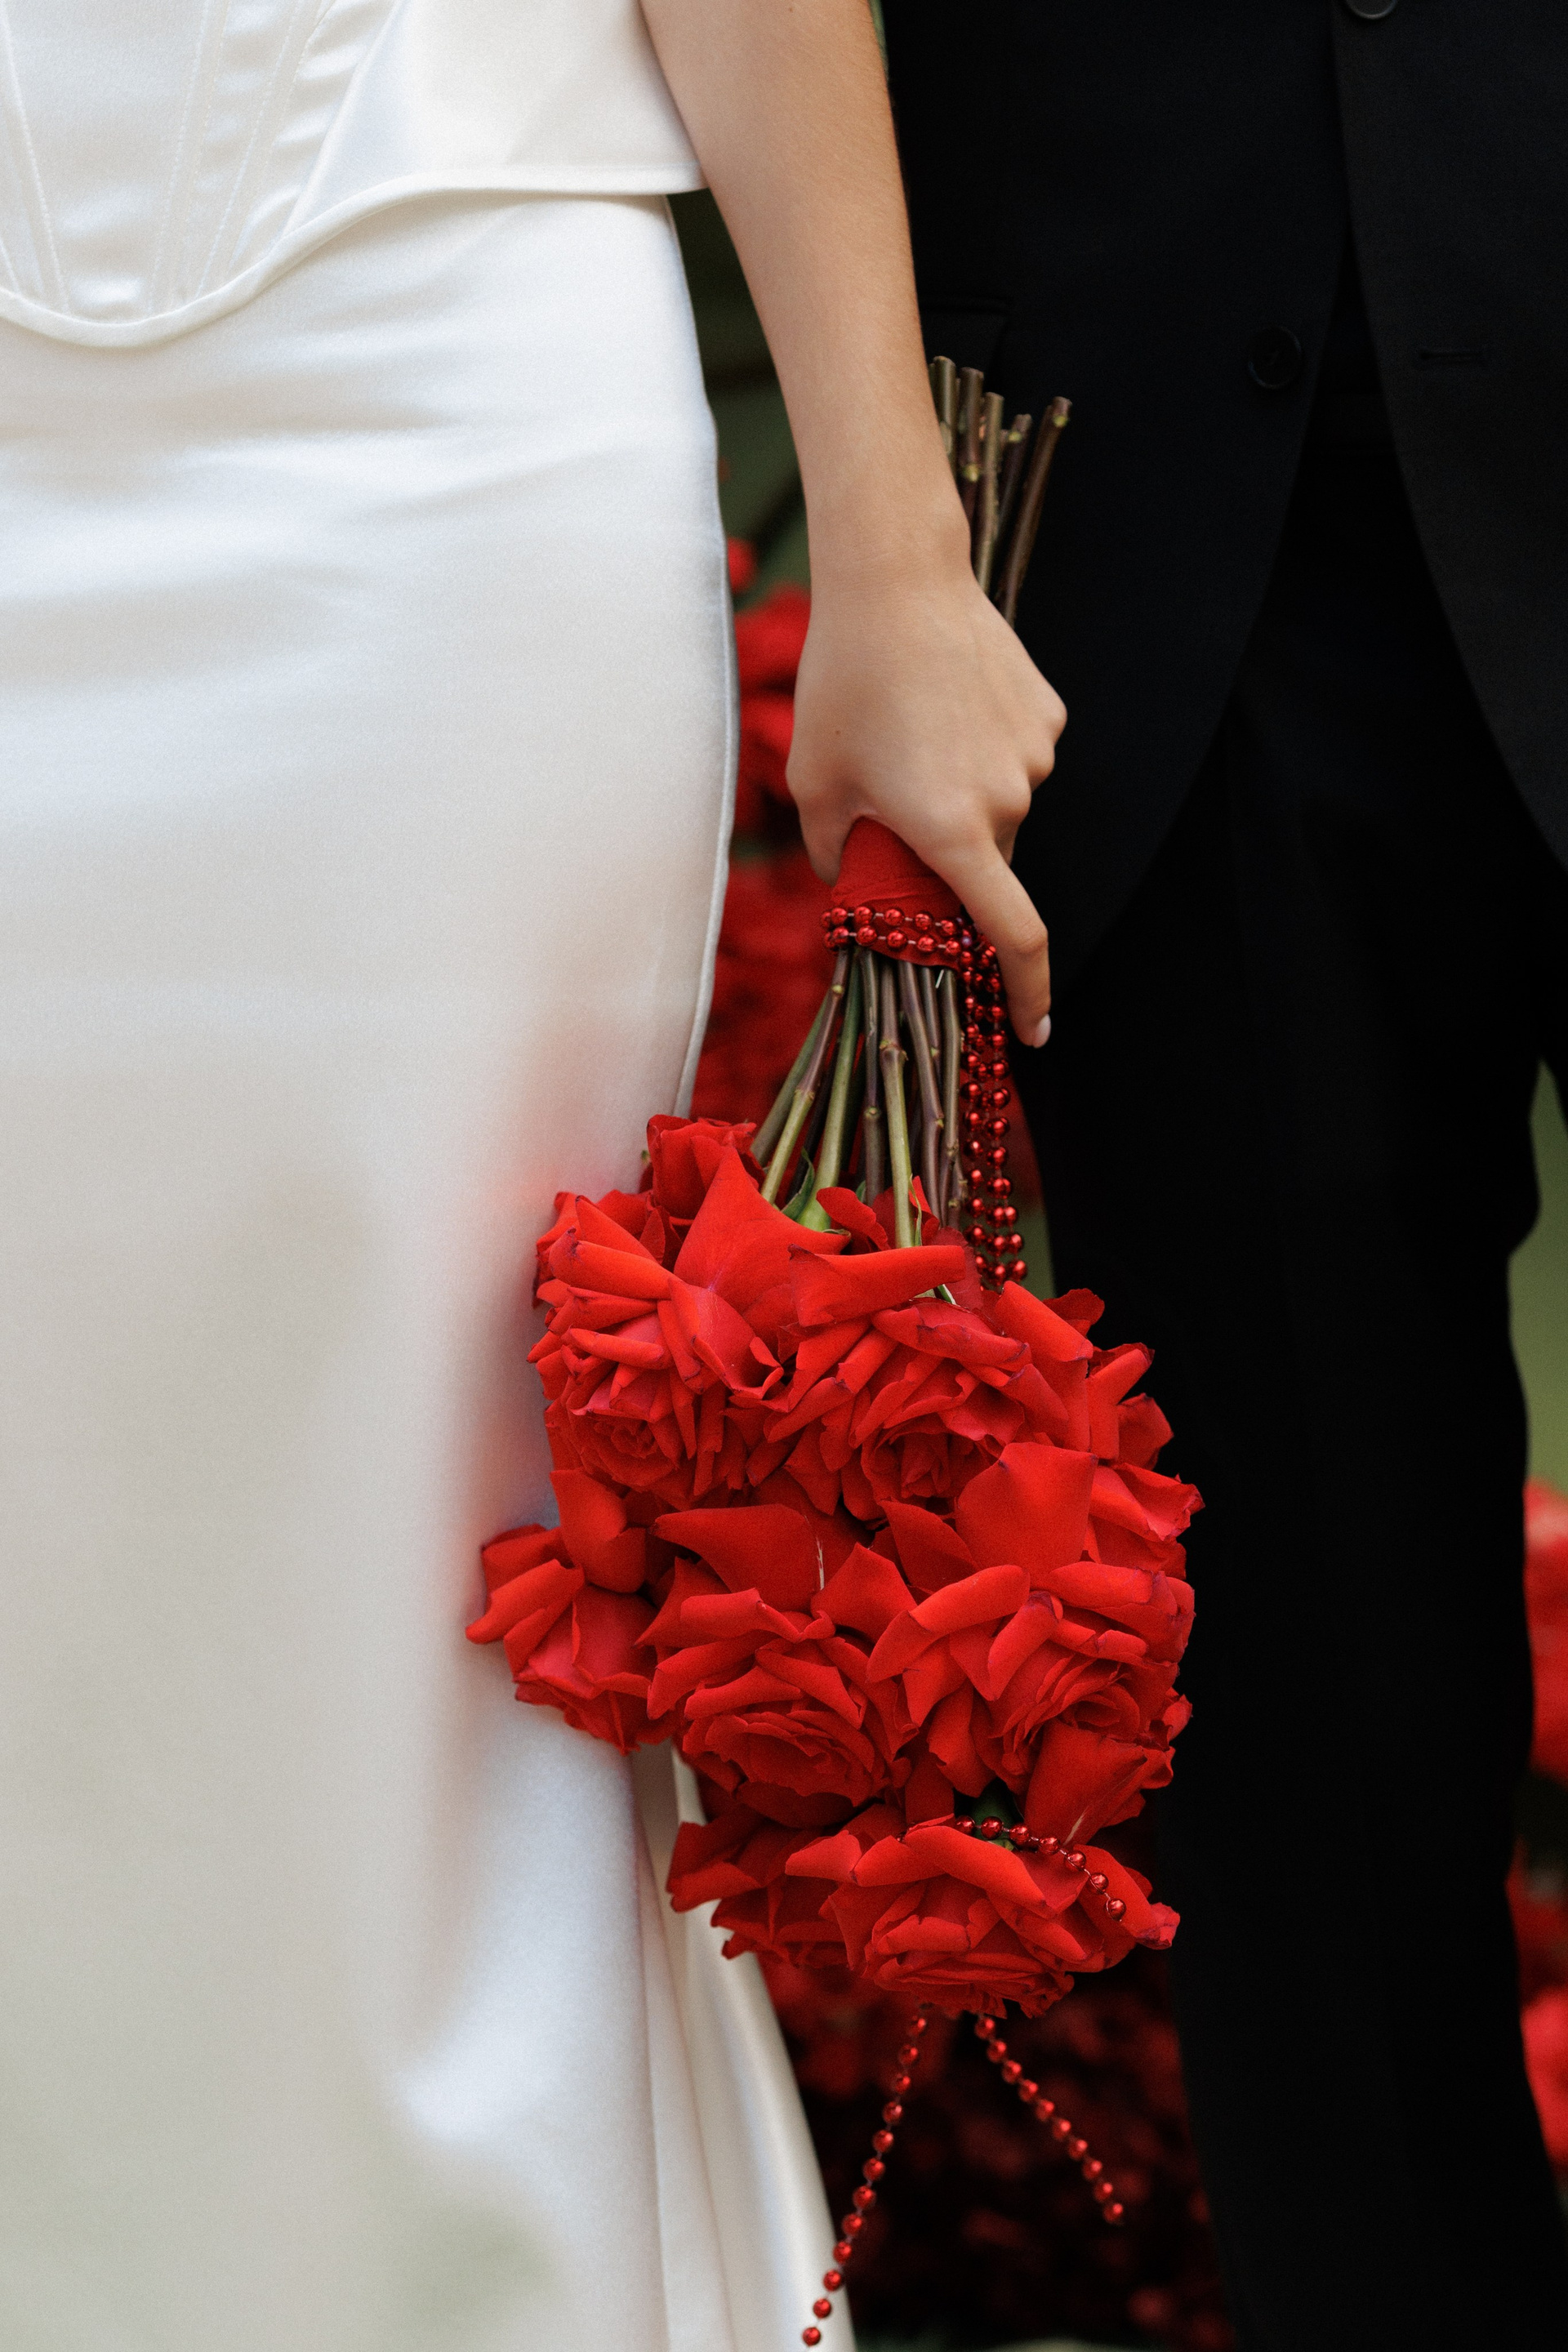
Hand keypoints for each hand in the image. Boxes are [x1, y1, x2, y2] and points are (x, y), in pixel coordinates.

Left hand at [787, 547, 1066, 1045]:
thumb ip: (838, 856)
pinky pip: (1016, 757)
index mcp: (951, 833)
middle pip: (987, 861)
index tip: (1034, 1029)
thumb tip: (855, 888)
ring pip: (1002, 807)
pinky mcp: (1047, 715)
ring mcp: (1034, 757)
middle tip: (897, 803)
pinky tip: (945, 703)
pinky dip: (983, 749)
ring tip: (914, 731)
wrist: (897, 580)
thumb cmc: (843, 686)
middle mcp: (1006, 802)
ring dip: (963, 795)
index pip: (1013, 937)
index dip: (1028, 992)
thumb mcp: (816, 784)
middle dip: (950, 853)